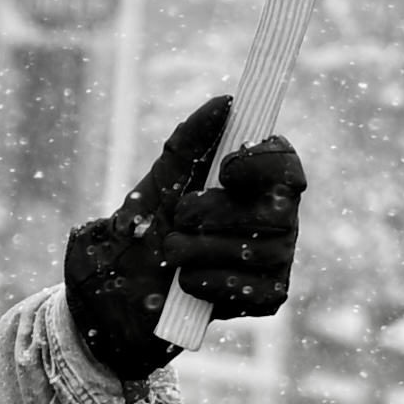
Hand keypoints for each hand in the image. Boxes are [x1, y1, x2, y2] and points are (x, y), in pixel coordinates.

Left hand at [60, 98, 311, 374]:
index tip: (225, 169)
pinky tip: (187, 285)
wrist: (118, 299)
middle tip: (181, 219)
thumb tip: (224, 104)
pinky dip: (209, 284)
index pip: (285, 163)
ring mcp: (276, 258)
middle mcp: (276, 217)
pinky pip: (251, 289)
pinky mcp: (267, 296)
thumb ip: (188, 144)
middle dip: (217, 213)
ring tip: (172, 255)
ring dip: (201, 250)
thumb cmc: (143, 234)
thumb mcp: (158, 185)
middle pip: (276, 208)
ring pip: (259, 250)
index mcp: (255, 182)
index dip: (262, 163)